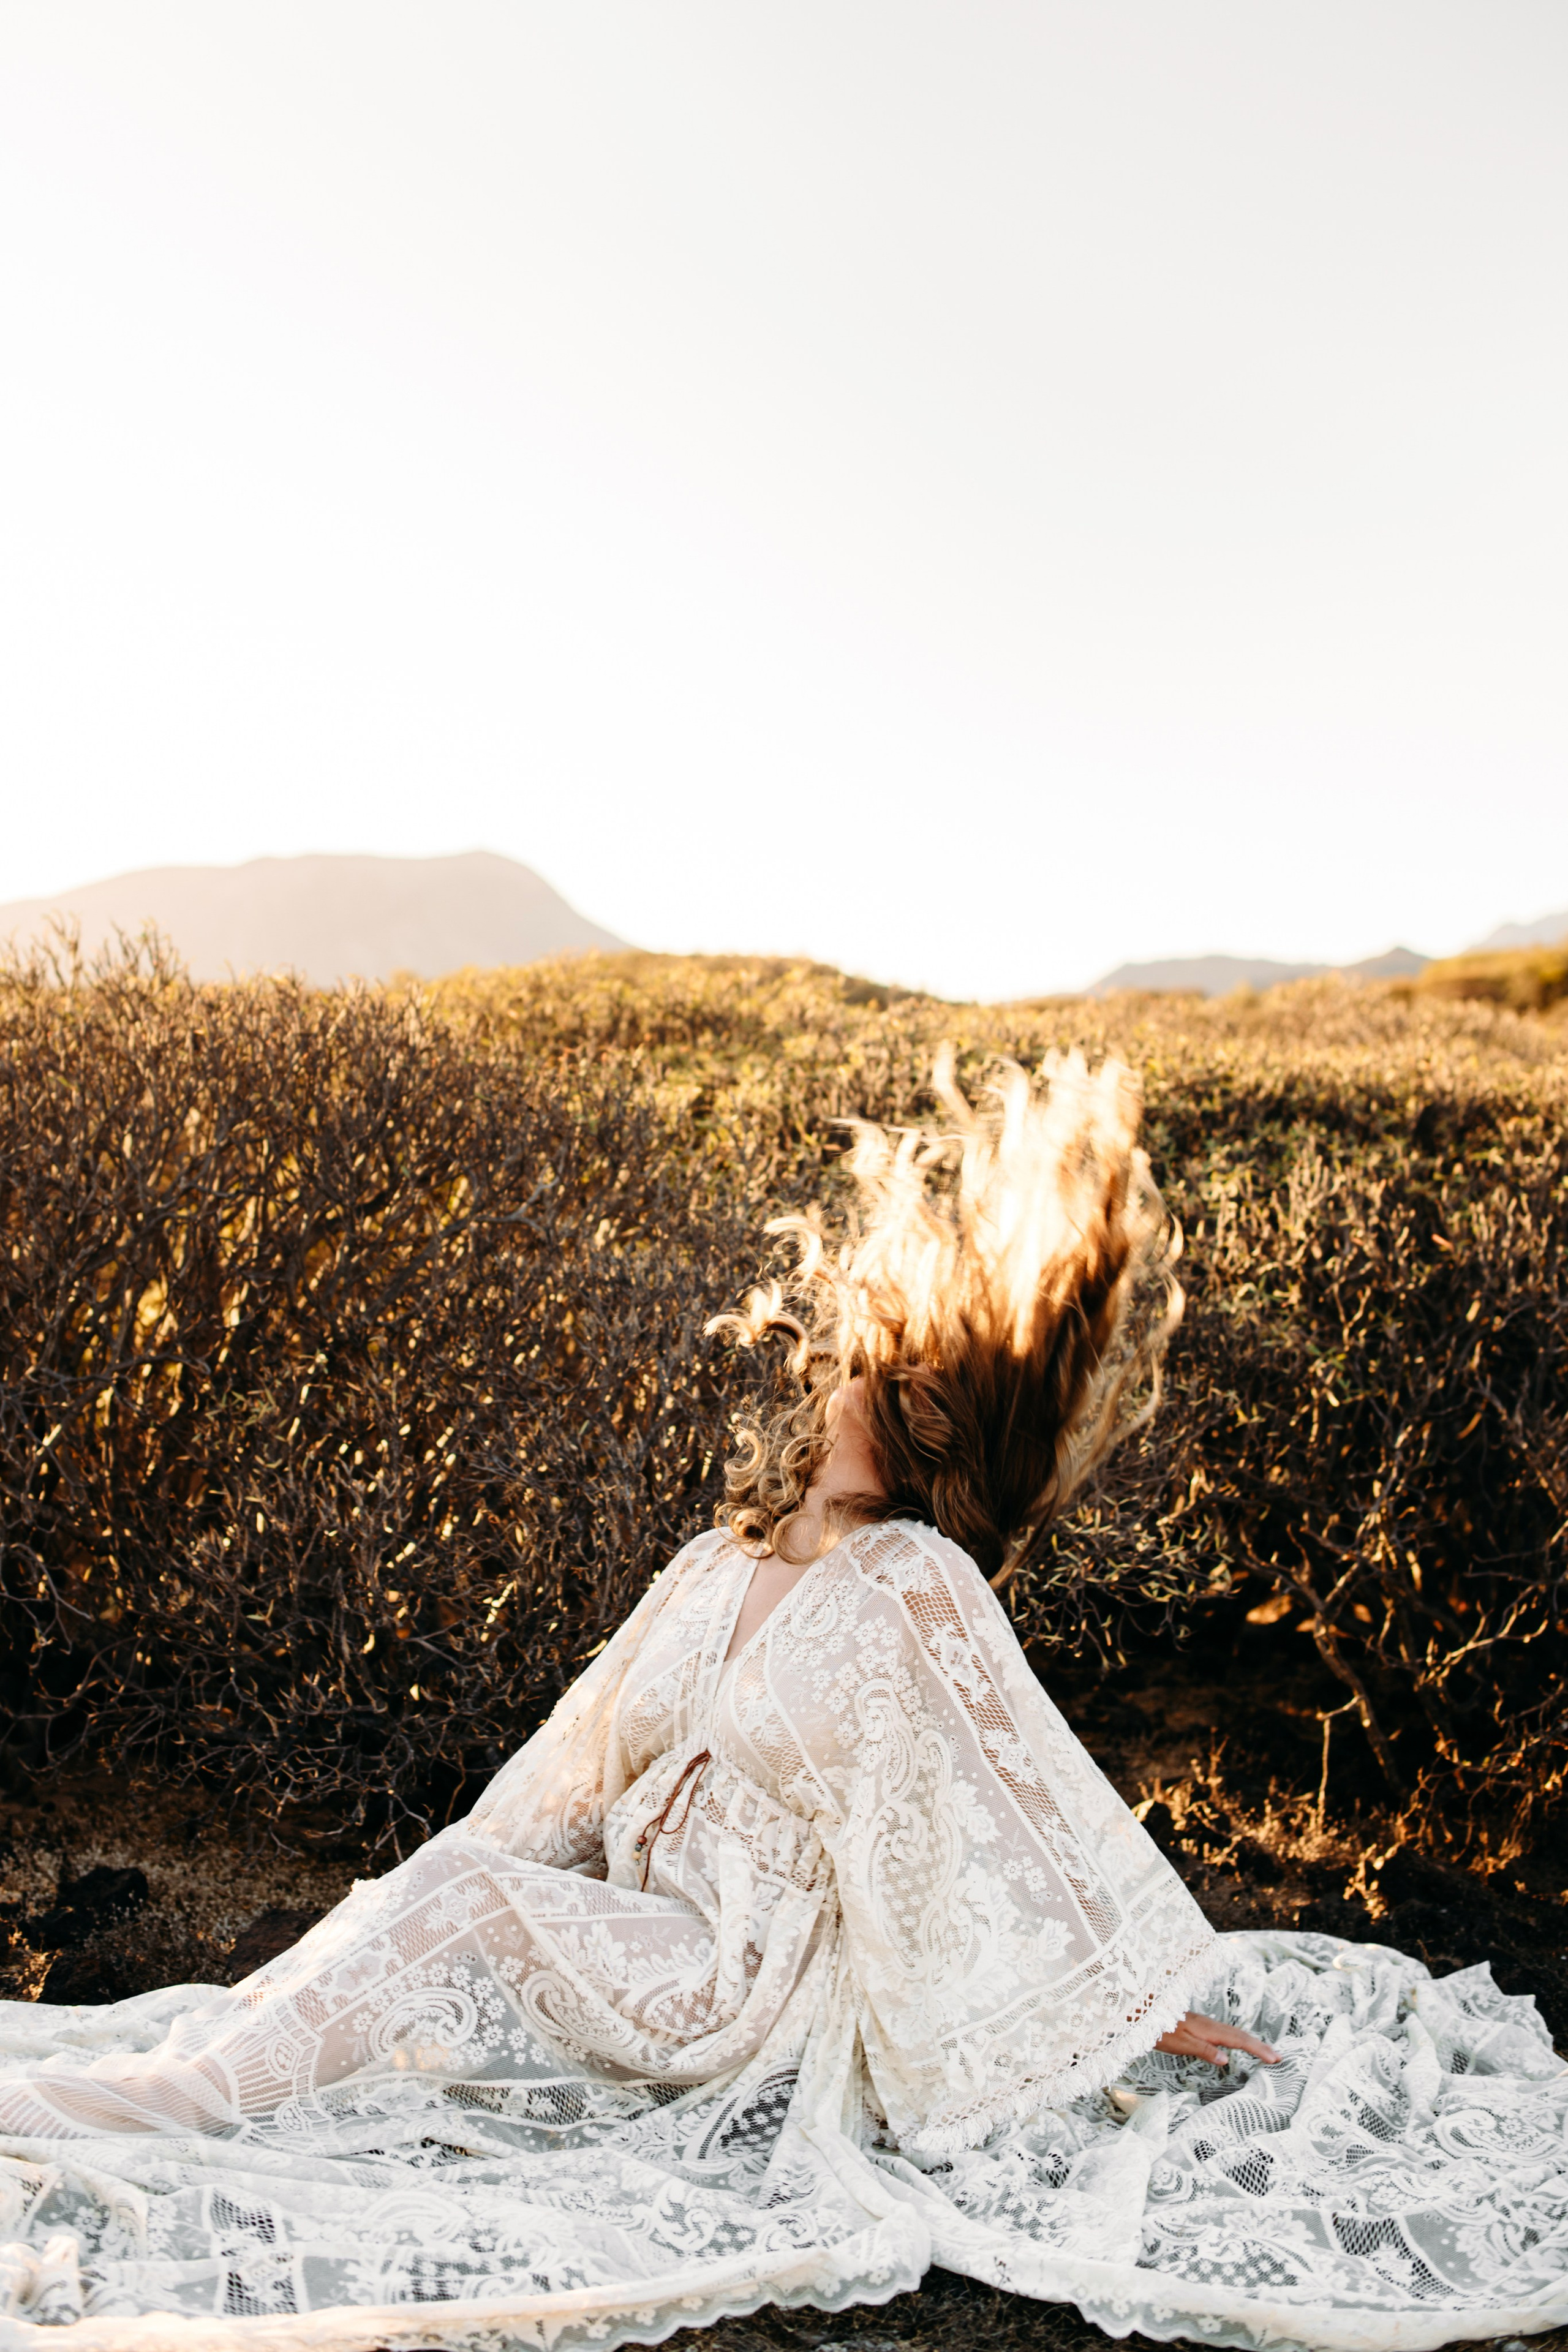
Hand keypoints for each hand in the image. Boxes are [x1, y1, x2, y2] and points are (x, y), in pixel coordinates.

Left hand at [1154, 2010, 1280, 2067]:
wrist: (1144, 2013)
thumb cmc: (1161, 2030)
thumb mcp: (1181, 2044)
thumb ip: (1204, 2051)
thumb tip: (1227, 2060)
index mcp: (1209, 2030)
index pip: (1239, 2040)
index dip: (1258, 2049)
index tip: (1275, 2059)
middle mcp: (1211, 2025)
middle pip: (1241, 2035)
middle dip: (1261, 2046)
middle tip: (1278, 2058)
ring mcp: (1206, 2025)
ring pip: (1234, 2033)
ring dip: (1251, 2042)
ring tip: (1266, 2053)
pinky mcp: (1201, 2027)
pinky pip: (1226, 2033)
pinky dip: (1239, 2040)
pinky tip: (1239, 2045)